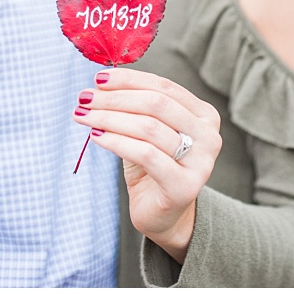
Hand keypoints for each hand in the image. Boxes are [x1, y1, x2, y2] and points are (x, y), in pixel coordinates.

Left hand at [73, 67, 220, 262]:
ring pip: (148, 127)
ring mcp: (201, 162)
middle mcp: (209, 135)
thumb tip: (101, 81)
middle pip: (156, 104)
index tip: (98, 78)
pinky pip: (145, 154)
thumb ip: (135, 105)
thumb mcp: (146, 130)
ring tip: (83, 116)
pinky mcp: (185, 186)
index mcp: (203, 115)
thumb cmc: (153, 166)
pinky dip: (116, 142)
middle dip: (115, 98)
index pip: (164, 87)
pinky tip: (96, 137)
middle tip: (85, 98)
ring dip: (109, 118)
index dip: (129, 80)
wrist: (163, 215)